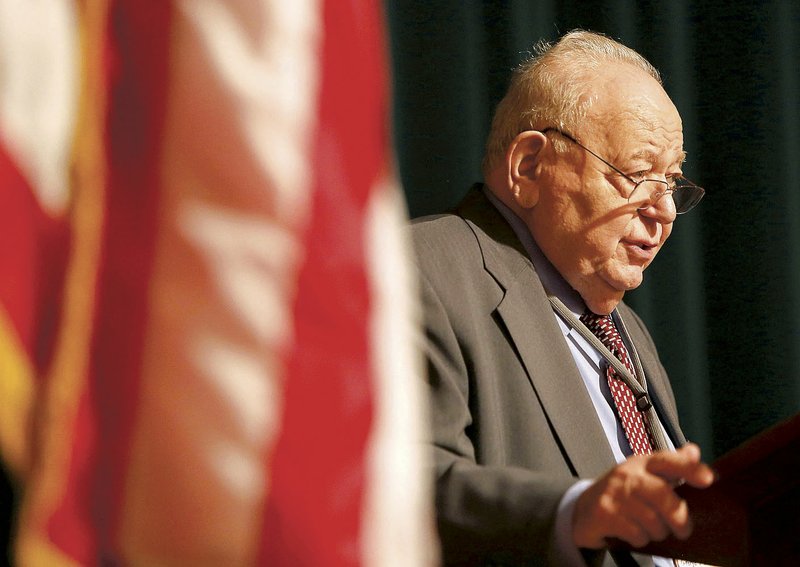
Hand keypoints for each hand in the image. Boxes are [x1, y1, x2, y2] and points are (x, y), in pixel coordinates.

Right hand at [572, 443, 714, 548]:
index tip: (708, 479)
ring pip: (652, 520)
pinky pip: (636, 534)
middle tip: (683, 530)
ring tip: (651, 530)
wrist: (582, 508)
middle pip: (664, 496)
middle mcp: (628, 474)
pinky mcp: (604, 513)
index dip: (689, 468)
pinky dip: (640, 539)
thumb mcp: (644, 474)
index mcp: (642, 463)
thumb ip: (671, 465)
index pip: (667, 460)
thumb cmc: (621, 492)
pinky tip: (633, 533)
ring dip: (657, 532)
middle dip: (679, 518)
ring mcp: (615, 493)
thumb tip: (694, 451)